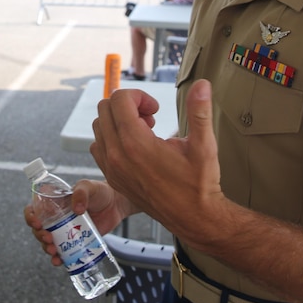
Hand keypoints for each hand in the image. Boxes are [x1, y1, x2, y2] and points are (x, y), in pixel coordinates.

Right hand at [23, 180, 135, 267]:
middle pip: (38, 229)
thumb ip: (81, 193)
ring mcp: (64, 231)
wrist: (116, 205)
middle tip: (48, 238)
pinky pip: (62, 252)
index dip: (31, 217)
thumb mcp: (88, 187)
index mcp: (54, 203)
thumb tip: (77, 209)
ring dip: (46, 248)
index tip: (37, 223)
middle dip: (39, 236)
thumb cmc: (99, 192)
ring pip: (48, 242)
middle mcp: (56, 218)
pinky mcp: (74, 242)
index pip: (34, 209)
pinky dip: (58, 258)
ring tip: (53, 251)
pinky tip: (59, 261)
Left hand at [91, 79, 224, 242]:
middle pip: (104, 109)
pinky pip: (99, 147)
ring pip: (99, 127)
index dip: (139, 96)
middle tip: (150, 117)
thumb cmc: (200, 184)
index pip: (119, 99)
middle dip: (127, 105)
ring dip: (118, 121)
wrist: (194, 218)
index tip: (156, 108)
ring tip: (144, 131)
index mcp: (136, 144)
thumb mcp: (203, 145)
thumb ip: (199, 111)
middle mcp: (118, 155)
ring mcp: (112, 169)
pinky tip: (135, 146)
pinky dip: (112, 139)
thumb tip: (202, 84)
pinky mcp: (112, 179)